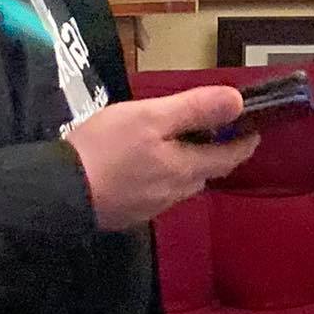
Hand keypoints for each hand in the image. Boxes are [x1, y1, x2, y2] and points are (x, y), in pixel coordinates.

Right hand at [67, 85, 259, 230]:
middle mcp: (174, 193)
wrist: (59, 192)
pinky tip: (144, 164)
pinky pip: (156, 191)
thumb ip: (194, 109)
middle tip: (213, 129)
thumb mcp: (150, 117)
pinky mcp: (128, 212)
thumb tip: (238, 101)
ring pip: (180, 183)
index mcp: (185, 169)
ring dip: (187, 164)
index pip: (228, 158)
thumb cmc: (106, 148)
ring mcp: (150, 206)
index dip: (244, 142)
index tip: (253, 129)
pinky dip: (162, 174)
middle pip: (205, 171)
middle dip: (215, 152)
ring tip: (178, 143)